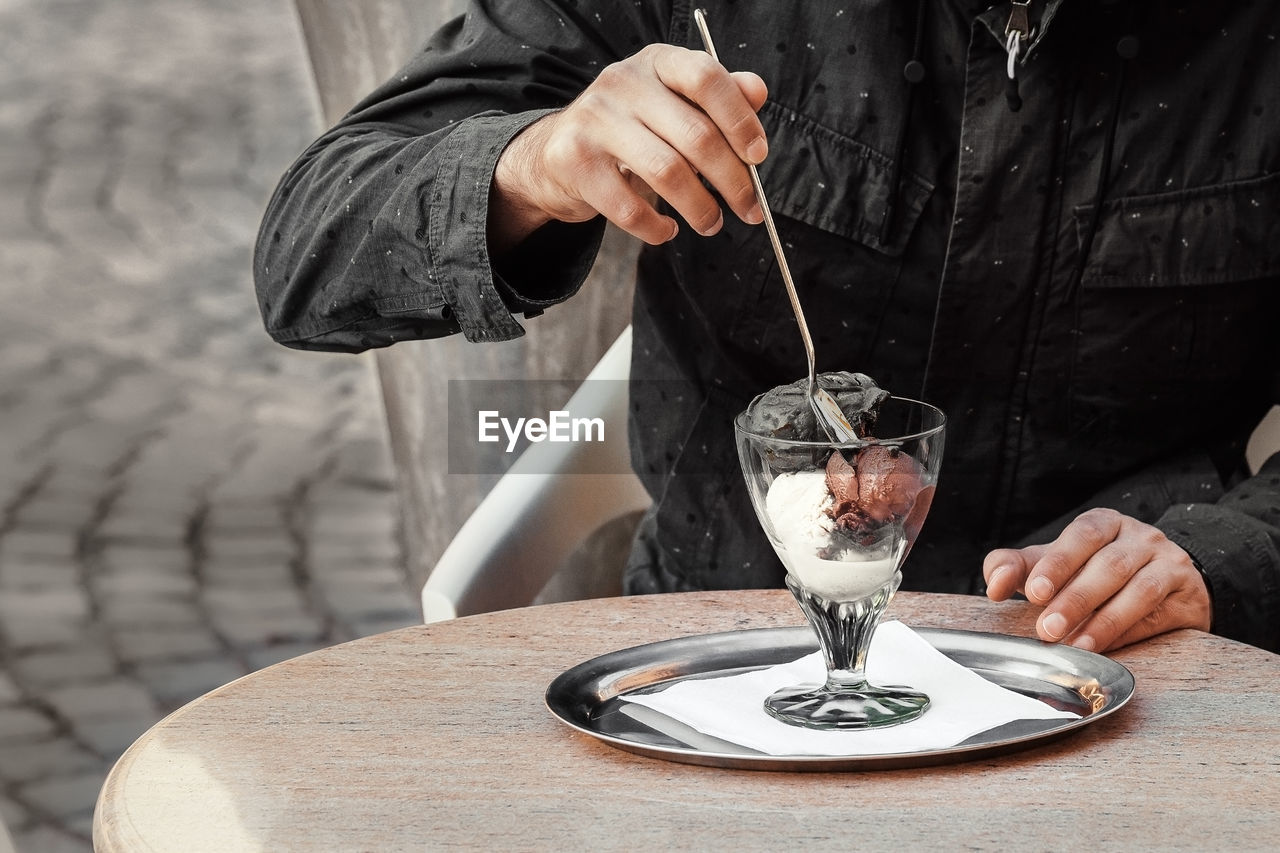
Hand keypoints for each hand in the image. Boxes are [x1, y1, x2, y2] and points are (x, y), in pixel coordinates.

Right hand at [489, 44, 767, 251]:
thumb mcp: (674, 104)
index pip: (705, 78)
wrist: (556, 153)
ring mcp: (594, 119)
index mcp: (656, 62)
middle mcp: (623, 83)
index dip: (739, 119)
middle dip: (733, 181)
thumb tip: (758, 92)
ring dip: (700, 209)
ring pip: (667, 173)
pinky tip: (667, 230)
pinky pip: (629, 207)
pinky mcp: (573, 161)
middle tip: (750, 210)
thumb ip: (718, 98)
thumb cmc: (632, 130)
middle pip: (695, 135)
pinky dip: (656, 227)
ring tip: (711, 224)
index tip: (758, 157)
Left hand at [983, 508, 1211, 651]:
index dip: (1058, 562)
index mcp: (1105, 523)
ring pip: (1139, 590)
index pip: (1082, 535)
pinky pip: (1159, 614)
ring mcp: (1170, 564)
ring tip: (1074, 647)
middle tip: (1047, 629)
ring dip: (1103, 621)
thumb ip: (1017, 567)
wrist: (1166, 583)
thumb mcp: (1055, 564)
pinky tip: (1105, 650)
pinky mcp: (1188, 596)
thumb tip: (994, 585)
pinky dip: (1128, 632)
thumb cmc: (1094, 572)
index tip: (1034, 592)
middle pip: (1108, 565)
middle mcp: (1141, 538)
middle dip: (1075, 599)